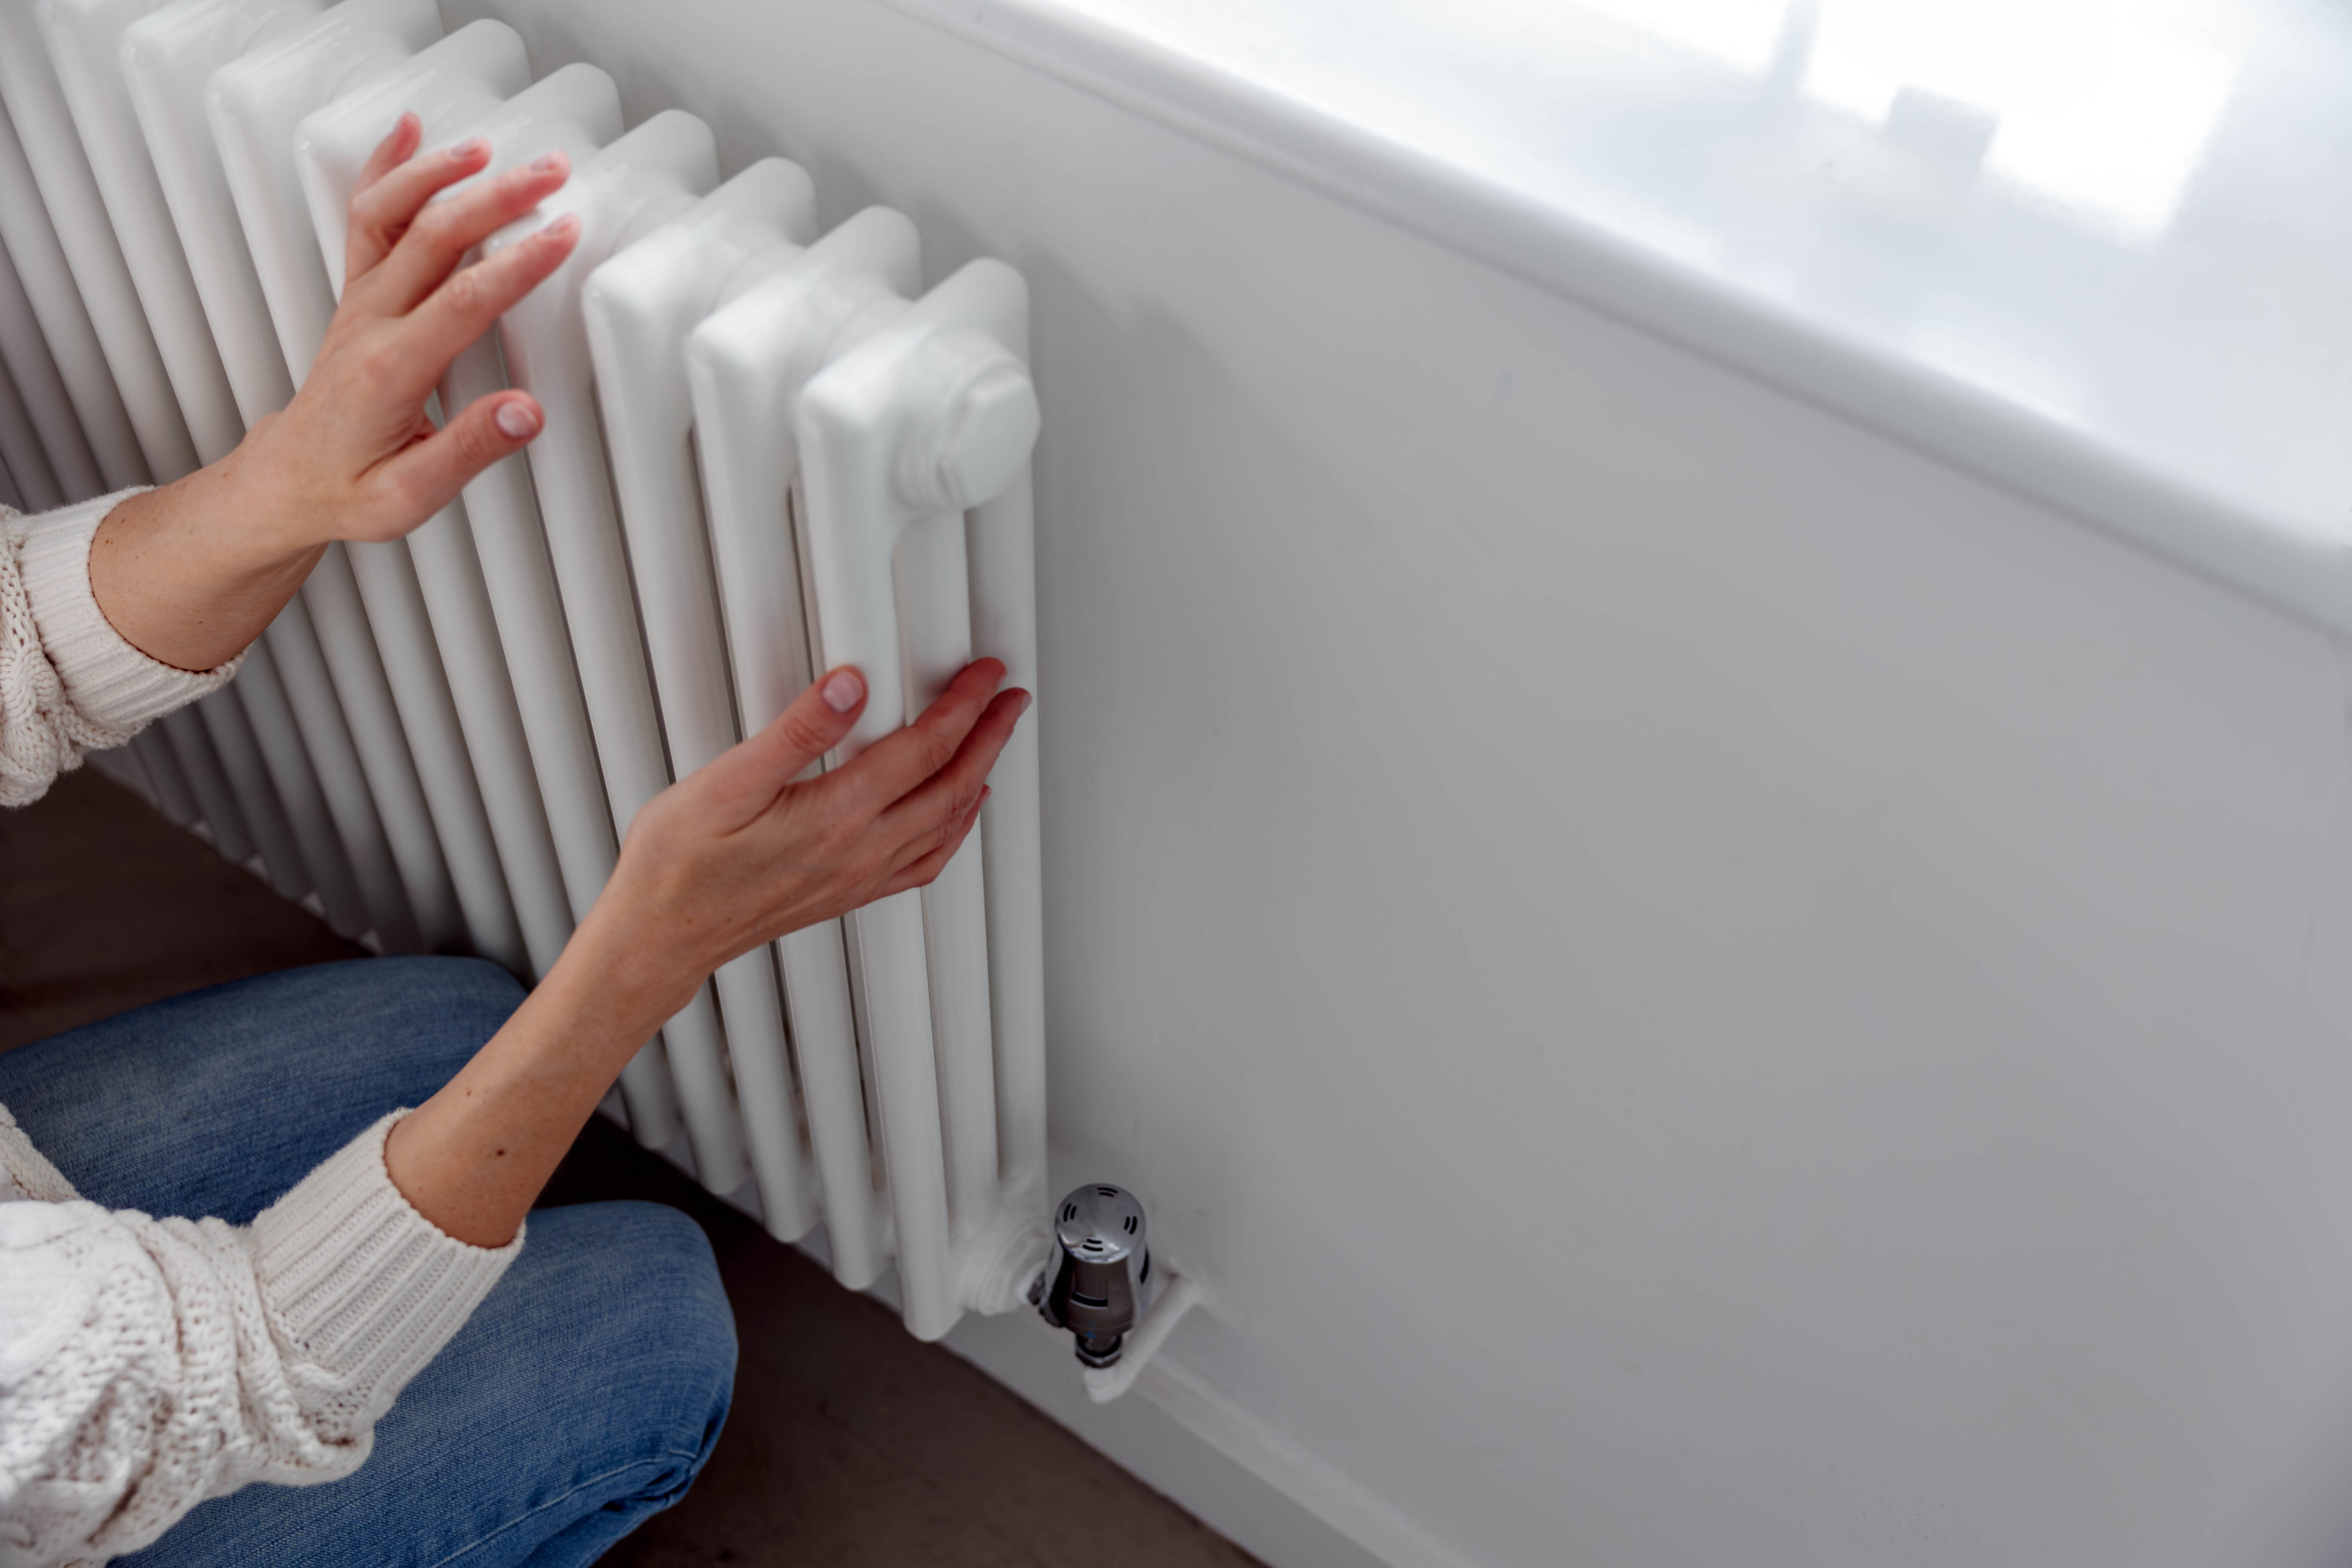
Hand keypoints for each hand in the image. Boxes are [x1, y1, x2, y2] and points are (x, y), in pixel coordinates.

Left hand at [89, 114, 579, 669]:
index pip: (463, 301)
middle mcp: (369, 323)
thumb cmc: (348, 489)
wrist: (287, 480)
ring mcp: (360, 301)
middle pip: (434, 238)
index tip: (562, 234)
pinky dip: (387, 167)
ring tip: (489, 148)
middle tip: (550, 173)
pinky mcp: (357, 293)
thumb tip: (526, 412)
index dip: (518, 263)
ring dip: (439, 173)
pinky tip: (408, 131)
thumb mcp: (410, 495)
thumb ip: (470, 449)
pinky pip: (367, 217)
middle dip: (496, 197)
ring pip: (392, 214)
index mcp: (390, 371)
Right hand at [386, 658, 1030, 1244]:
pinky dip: (955, 831)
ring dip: (979, 777)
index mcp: (835, 817)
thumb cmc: (677, 866)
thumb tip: (851, 685)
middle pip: (949, 786)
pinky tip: (957, 814)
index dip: (963, 706)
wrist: (660, 938)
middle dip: (989, 737)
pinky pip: (925, 862)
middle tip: (1011, 698)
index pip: (923, 750)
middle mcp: (859, 852)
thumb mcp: (726, 783)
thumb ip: (796, 731)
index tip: (986, 674)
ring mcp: (859, 878)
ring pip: (946, 825)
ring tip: (997, 741)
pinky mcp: (848, 893)